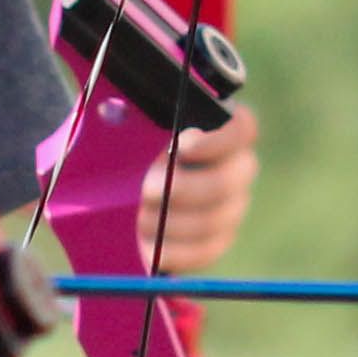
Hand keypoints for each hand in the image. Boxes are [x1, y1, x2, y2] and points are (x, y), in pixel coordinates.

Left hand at [141, 108, 259, 275]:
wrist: (127, 189)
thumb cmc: (132, 147)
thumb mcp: (129, 122)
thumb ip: (130, 112)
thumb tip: (114, 104)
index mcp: (221, 131)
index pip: (243, 129)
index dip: (217, 141)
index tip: (180, 146)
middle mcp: (236, 169)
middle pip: (230, 180)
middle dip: (184, 188)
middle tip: (147, 189)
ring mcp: (232, 207)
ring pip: (215, 219)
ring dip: (171, 222)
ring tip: (141, 218)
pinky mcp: (218, 240)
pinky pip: (206, 252)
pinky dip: (176, 252)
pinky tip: (152, 248)